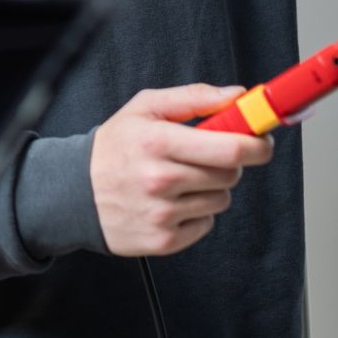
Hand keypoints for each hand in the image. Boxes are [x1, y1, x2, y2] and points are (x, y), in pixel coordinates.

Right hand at [89, 84, 274, 257]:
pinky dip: (196, 213)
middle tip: (207, 155)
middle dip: (228, 162)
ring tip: (180, 178)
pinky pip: (206, 225)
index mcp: (158, 142)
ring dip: (211, 188)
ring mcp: (162, 214)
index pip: (231, 148)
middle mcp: (160, 180)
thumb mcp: (145, 108)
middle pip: (230, 175)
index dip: (257, 143)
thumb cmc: (115, 146)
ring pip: (221, 199)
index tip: (262, 139)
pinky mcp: (163, 241)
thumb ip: (194, 97)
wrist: (74, 191)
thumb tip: (237, 96)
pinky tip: (172, 201)